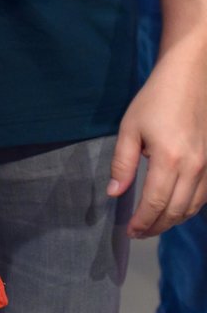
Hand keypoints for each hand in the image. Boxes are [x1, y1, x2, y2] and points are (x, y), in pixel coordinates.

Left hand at [108, 45, 206, 237]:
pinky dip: (188, 208)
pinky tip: (173, 208)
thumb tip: (114, 193)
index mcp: (169, 160)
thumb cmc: (155, 100)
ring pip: (192, 207)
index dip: (141, 222)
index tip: (128, 231)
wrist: (190, 79)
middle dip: (155, 227)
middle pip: (175, 211)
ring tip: (153, 225)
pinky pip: (203, 196)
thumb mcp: (129, 128)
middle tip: (137, 233)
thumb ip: (122, 163)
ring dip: (172, 221)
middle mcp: (194, 168)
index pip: (154, 204)